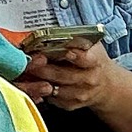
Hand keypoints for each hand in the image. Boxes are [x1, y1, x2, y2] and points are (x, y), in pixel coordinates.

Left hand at [15, 40, 131, 115]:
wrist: (106, 85)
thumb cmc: (93, 59)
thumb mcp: (90, 45)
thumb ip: (74, 38)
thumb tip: (51, 26)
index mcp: (94, 61)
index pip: (85, 59)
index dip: (74, 56)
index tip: (63, 51)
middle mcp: (88, 79)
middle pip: (64, 75)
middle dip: (44, 69)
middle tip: (28, 60)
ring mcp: (80, 94)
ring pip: (56, 90)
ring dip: (38, 81)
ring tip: (24, 71)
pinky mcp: (71, 104)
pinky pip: (53, 100)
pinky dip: (40, 91)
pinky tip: (30, 82)